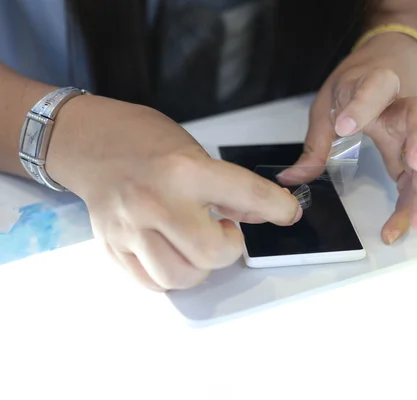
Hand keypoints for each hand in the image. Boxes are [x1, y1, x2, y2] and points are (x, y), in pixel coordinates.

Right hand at [45, 96, 301, 290]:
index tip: (288, 213)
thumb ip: (229, 187)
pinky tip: (171, 251)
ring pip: (181, 277)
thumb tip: (264, 215)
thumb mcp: (195, 152)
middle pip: (212, 254)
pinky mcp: (113, 248)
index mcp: (185, 171)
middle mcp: (157, 203)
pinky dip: (171, 274)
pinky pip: (152, 282)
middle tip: (223, 230)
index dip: (278, 208)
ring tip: (195, 243)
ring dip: (200, 266)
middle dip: (229, 248)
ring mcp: (130, 229)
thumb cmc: (145, 141)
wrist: (89, 142)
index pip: (249, 196)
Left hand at [288, 34, 416, 244]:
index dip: (362, 106)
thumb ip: (316, 141)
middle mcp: (404, 106)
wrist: (394, 64)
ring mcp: (415, 131)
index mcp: (377, 83)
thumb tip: (292, 178)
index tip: (345, 127)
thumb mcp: (329, 102)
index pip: (375, 88)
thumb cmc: (359, 83)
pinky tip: (410, 224)